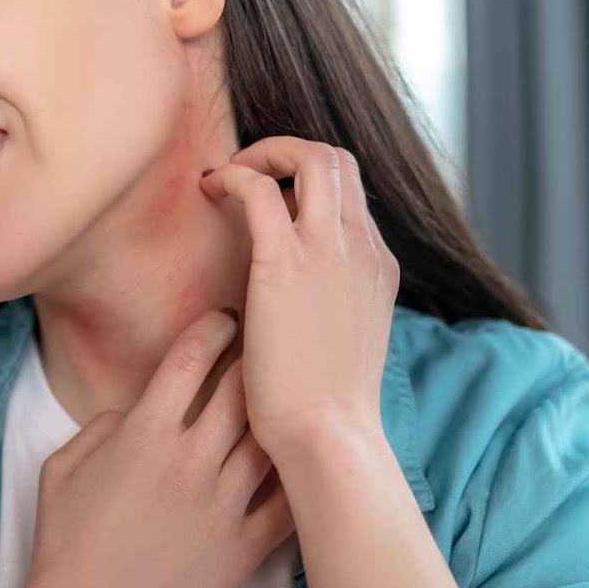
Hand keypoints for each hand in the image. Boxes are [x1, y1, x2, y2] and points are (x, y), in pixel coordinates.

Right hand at [22, 309, 296, 587]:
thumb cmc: (64, 546)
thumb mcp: (60, 470)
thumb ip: (99, 427)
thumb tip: (132, 411)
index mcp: (144, 435)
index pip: (190, 360)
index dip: (212, 330)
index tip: (225, 321)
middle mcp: (190, 461)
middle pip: (243, 389)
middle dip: (259, 358)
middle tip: (271, 345)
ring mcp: (222, 506)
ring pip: (271, 438)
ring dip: (282, 413)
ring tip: (292, 398)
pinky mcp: (242, 549)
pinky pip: (286, 503)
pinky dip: (298, 478)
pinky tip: (304, 462)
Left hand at [199, 136, 400, 457]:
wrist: (329, 436)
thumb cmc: (325, 407)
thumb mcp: (343, 341)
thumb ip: (329, 306)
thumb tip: (294, 297)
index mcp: (377, 267)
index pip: (351, 195)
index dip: (308, 184)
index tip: (272, 200)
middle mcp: (362, 248)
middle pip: (339, 160)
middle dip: (290, 151)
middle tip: (249, 173)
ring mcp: (330, 250)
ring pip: (313, 156)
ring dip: (266, 152)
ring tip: (229, 175)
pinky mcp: (286, 261)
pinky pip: (260, 188)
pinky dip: (234, 175)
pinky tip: (210, 190)